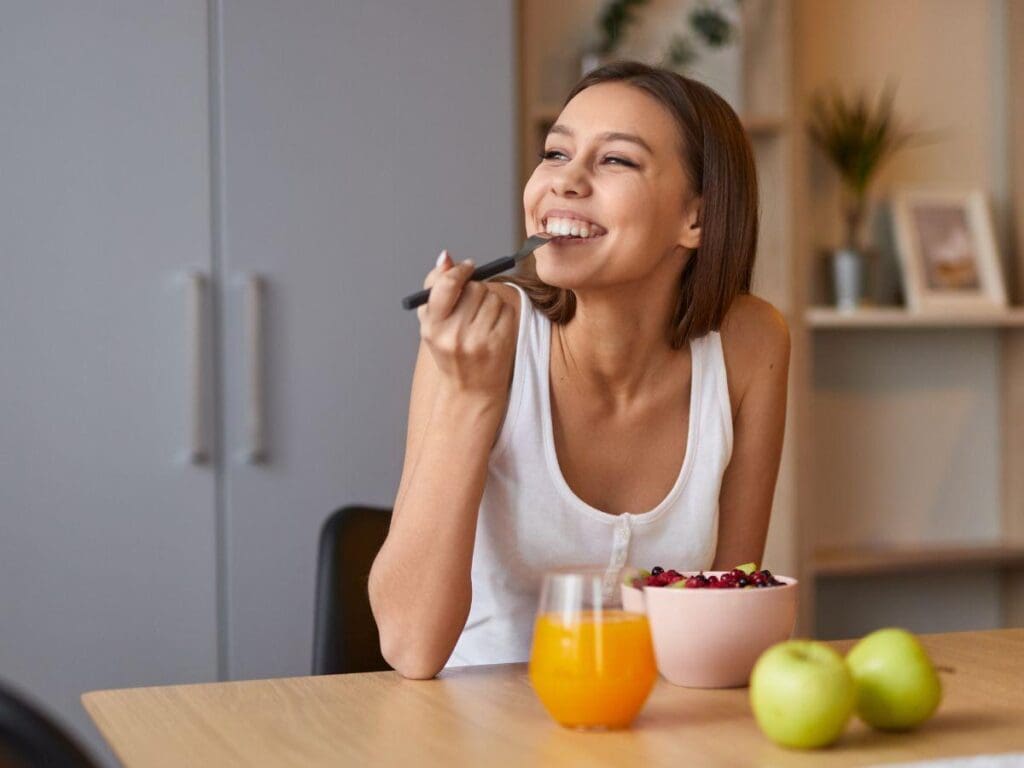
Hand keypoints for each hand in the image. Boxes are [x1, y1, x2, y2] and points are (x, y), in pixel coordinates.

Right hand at [417, 250, 516, 402]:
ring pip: (493, 297)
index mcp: (433, 327)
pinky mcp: (500, 343)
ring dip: (490, 301)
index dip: (460, 271)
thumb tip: (446, 257)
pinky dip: (502, 313)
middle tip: (473, 302)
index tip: (468, 267)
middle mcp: (454, 335)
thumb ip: (435, 286)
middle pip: (474, 288)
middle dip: (476, 289)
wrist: (471, 389)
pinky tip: (493, 327)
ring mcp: (479, 340)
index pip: (447, 284)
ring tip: (482, 319)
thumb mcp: (432, 322)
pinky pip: (506, 309)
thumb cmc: (449, 350)